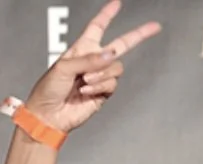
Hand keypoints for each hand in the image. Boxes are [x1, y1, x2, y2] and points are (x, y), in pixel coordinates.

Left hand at [21, 0, 160, 133]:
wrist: (48, 115)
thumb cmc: (48, 89)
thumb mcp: (64, 67)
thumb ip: (88, 59)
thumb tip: (111, 54)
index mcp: (81, 50)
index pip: (97, 28)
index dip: (107, 15)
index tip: (117, 4)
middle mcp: (93, 61)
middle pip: (121, 45)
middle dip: (138, 35)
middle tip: (154, 27)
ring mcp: (100, 77)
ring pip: (116, 67)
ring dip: (100, 74)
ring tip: (84, 81)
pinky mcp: (103, 92)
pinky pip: (112, 84)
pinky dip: (99, 86)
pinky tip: (85, 91)